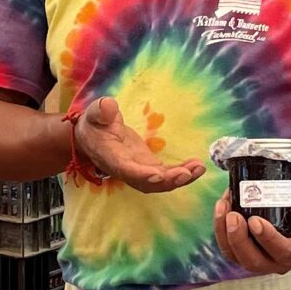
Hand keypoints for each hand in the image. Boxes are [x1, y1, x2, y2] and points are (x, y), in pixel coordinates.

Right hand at [70, 96, 204, 192]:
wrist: (92, 136)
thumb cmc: (94, 124)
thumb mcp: (94, 113)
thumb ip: (101, 111)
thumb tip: (109, 106)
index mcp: (111, 157)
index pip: (126, 169)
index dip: (141, 174)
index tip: (158, 175)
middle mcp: (126, 170)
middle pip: (146, 183)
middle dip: (167, 181)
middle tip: (187, 173)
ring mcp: (139, 170)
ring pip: (159, 182)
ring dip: (180, 178)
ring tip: (198, 168)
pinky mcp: (148, 166)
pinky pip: (166, 175)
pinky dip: (182, 173)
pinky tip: (197, 166)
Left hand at [215, 175, 290, 275]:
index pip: (283, 252)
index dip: (268, 239)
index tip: (255, 220)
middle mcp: (279, 262)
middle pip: (255, 261)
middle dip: (240, 240)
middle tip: (233, 215)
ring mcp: (260, 259)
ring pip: (237, 256)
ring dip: (225, 234)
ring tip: (223, 207)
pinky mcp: (245, 251)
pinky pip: (229, 247)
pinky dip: (220, 230)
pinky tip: (221, 207)